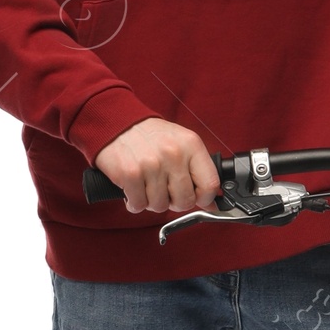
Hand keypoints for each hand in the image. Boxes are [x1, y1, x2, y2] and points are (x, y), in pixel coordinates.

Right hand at [95, 117, 220, 213]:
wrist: (117, 123)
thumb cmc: (151, 136)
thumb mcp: (181, 144)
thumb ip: (198, 171)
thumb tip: (212, 203)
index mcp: (191, 145)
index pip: (210, 185)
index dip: (204, 199)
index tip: (196, 198)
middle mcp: (173, 154)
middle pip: (185, 201)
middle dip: (175, 202)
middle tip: (166, 192)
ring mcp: (151, 164)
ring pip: (160, 206)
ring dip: (152, 202)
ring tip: (147, 186)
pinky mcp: (129, 174)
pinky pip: (138, 205)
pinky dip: (134, 203)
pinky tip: (134, 190)